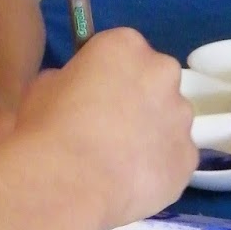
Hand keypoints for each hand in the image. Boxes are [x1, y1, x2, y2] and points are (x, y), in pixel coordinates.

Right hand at [14, 29, 196, 229]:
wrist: (68, 183)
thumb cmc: (48, 128)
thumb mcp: (42, 88)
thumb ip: (68, 80)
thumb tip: (76, 94)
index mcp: (125, 46)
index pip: (121, 51)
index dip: (104, 75)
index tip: (90, 97)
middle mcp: (162, 73)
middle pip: (154, 81)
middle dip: (137, 100)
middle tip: (107, 130)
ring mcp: (181, 117)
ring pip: (169, 121)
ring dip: (151, 135)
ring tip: (118, 163)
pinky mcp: (188, 158)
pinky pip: (174, 158)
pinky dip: (158, 168)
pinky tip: (130, 183)